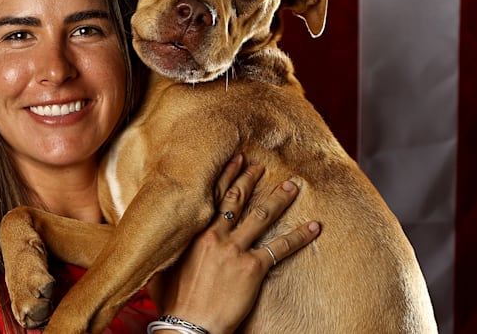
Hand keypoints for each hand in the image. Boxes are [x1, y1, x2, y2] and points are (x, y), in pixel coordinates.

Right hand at [148, 155, 320, 333]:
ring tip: (293, 186)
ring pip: (261, 216)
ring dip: (279, 199)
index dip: (227, 175)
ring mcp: (235, 250)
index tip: (237, 160)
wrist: (189, 325)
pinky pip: (280, 248)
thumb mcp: (162, 266)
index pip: (214, 196)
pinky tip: (314, 227)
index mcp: (194, 232)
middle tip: (262, 165)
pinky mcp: (252, 268)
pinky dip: (299, 236)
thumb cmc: (173, 301)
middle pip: (238, 199)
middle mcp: (215, 235)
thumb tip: (162, 236)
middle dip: (252, 179)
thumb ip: (167, 247)